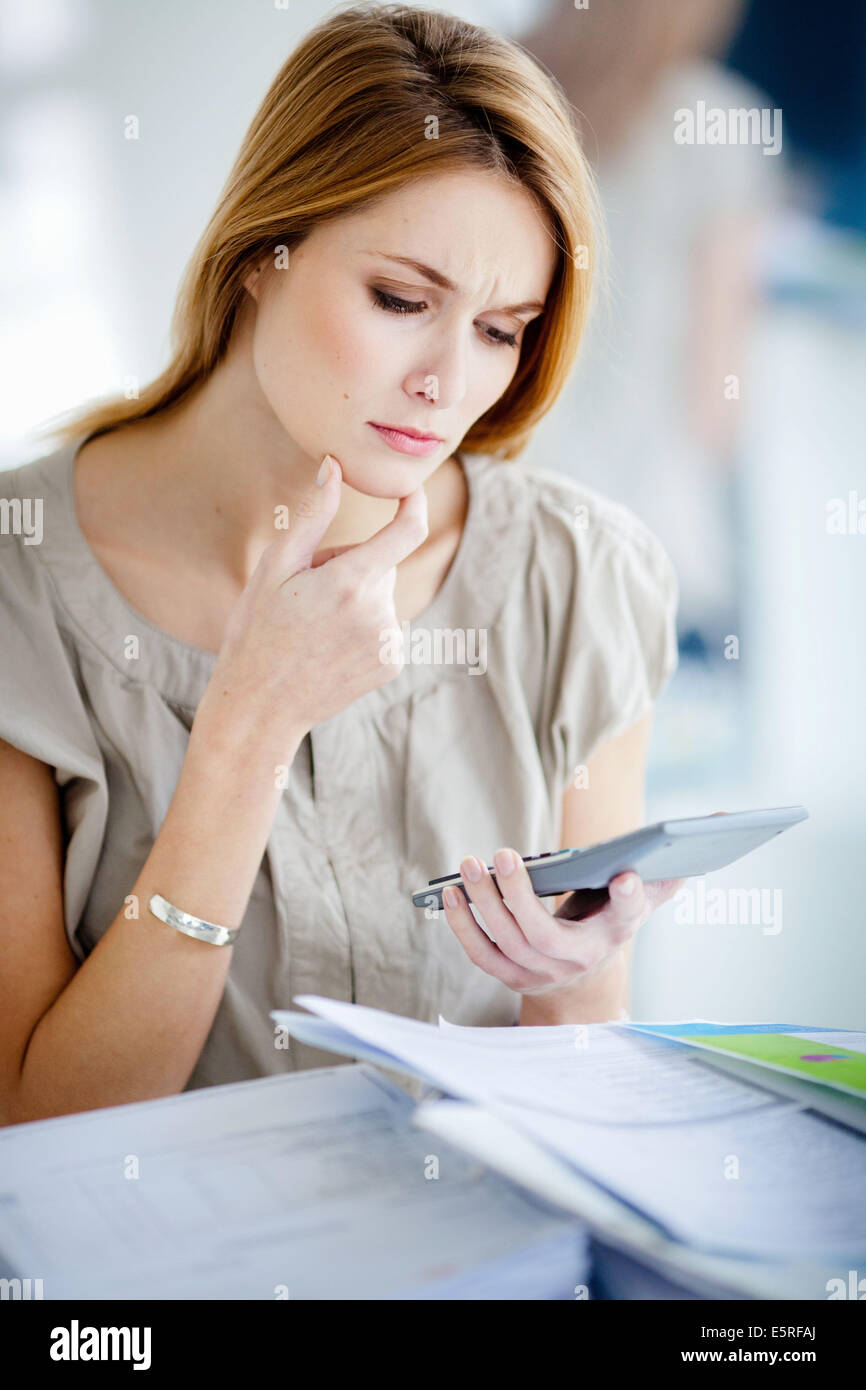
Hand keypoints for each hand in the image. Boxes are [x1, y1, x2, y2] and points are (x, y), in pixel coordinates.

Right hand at [196, 454, 427, 751]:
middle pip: (382, 565)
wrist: (261, 706)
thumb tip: (334, 466)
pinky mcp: (391, 664)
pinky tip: (329, 647)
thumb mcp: (275, 569)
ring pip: (382, 597)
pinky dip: (364, 627)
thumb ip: (312, 516)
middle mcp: (379, 613)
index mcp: (351, 583)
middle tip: (307, 592)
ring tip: (314, 626)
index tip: (408, 491)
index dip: (414, 504)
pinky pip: (384, 626)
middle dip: (352, 565)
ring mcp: (389, 643)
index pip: (408, 531)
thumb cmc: (257, 632)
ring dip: (356, 599)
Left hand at [441, 848, 685, 998]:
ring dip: (483, 903)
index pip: (627, 918)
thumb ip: (667, 867)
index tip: (626, 875)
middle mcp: (578, 959)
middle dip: (519, 895)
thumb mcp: (640, 897)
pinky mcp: (510, 976)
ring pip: (506, 942)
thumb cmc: (607, 920)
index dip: (629, 898)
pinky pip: (481, 954)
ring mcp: (540, 973)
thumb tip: (718, 823)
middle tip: (502, 855)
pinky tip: (450, 893)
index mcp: (615, 934)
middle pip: (543, 934)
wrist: (583, 978)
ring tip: (469, 864)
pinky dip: (462, 925)